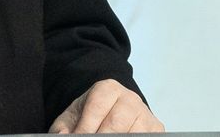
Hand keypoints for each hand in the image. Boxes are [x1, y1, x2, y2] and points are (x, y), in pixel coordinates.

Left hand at [48, 79, 163, 133]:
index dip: (85, 128)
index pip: (96, 108)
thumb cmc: (88, 117)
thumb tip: (64, 136)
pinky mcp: (156, 129)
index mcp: (108, 89)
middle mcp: (130, 98)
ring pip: (134, 133)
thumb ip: (63, 129)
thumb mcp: (71, 119)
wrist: (109, 113)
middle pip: (116, 123)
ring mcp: (145, 114)